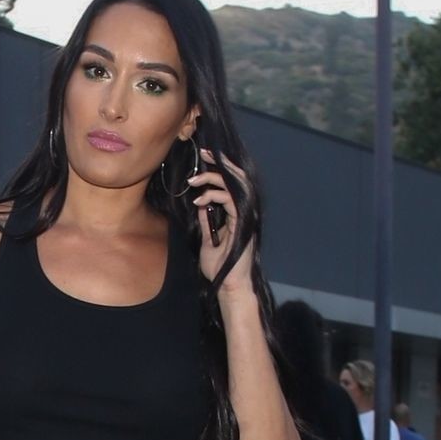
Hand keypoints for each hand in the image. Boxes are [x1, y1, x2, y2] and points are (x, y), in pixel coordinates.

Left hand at [190, 149, 254, 288]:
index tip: (203, 161)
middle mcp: (244, 211)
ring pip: (234, 185)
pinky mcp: (242, 223)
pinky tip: (200, 201)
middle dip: (220, 163)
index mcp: (237, 214)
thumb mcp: (208, 240)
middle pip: (236, 178)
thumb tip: (202, 206)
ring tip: (195, 180)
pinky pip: (230, 200)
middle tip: (203, 154)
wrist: (229, 285)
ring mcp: (245, 216)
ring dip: (214, 178)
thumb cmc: (220, 267)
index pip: (231, 184)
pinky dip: (215, 196)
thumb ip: (207, 222)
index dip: (220, 170)